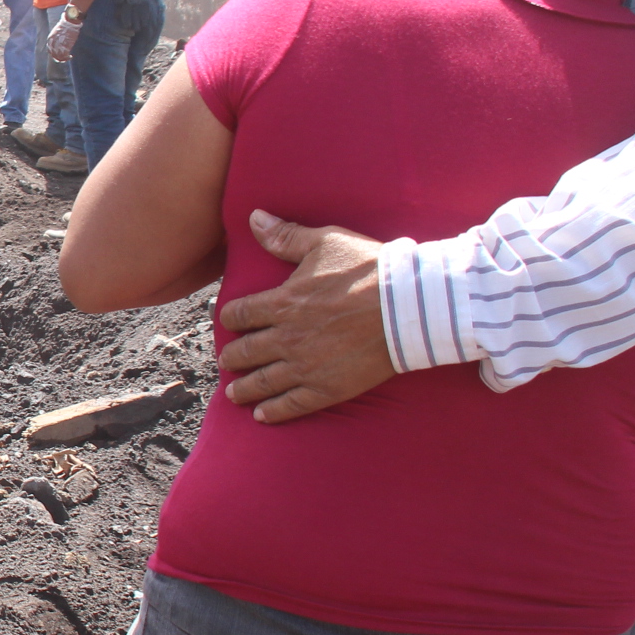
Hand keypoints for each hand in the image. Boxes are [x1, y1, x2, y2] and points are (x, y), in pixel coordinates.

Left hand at [46, 11, 78, 63]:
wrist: (69, 22)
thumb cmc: (64, 25)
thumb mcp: (56, 32)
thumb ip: (55, 38)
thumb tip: (57, 43)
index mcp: (50, 39)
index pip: (50, 50)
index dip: (53, 54)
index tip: (58, 55)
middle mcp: (53, 43)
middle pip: (54, 55)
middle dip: (58, 58)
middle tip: (63, 59)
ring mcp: (59, 45)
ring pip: (59, 56)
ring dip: (63, 59)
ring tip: (67, 58)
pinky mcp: (65, 46)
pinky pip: (65, 55)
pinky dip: (67, 58)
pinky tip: (70, 56)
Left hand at [214, 212, 398, 421]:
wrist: (407, 306)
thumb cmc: (368, 270)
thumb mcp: (324, 243)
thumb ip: (285, 236)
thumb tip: (254, 218)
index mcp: (282, 303)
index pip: (240, 314)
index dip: (229, 318)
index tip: (227, 322)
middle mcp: (286, 338)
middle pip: (246, 351)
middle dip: (232, 357)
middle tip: (227, 361)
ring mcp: (304, 366)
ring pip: (262, 382)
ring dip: (244, 388)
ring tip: (234, 393)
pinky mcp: (326, 388)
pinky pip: (291, 405)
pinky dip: (273, 412)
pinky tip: (261, 416)